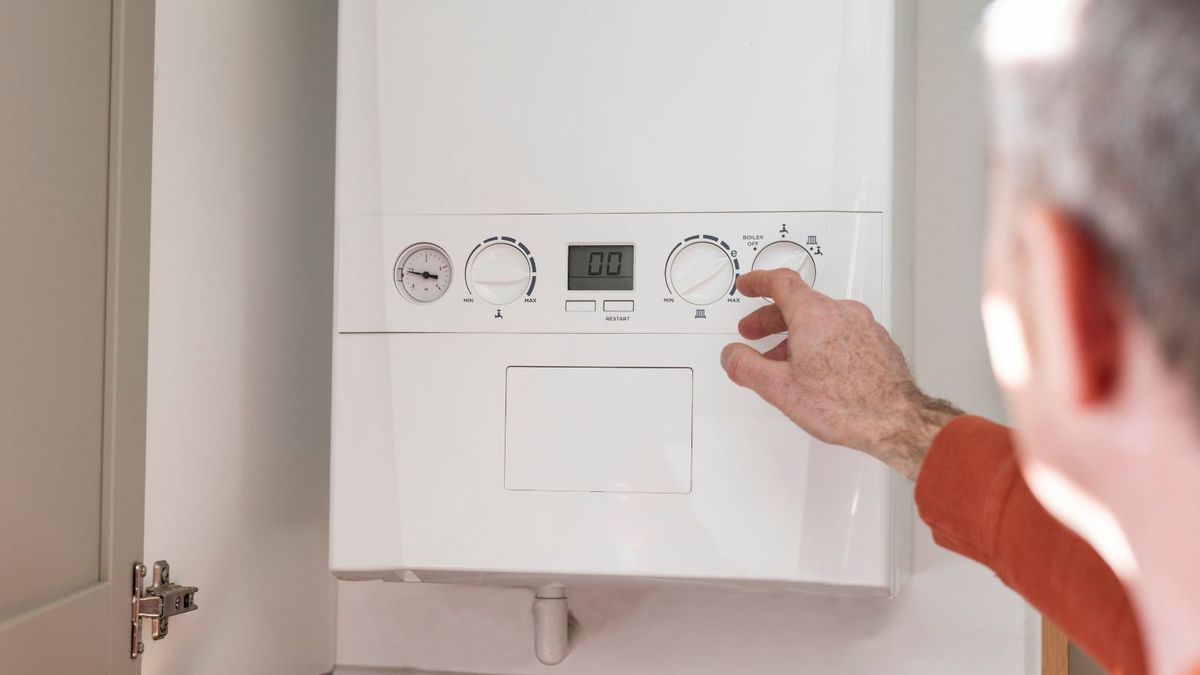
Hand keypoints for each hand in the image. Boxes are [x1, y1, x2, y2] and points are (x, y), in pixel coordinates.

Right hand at [720, 269, 960, 479]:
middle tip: (755, 331)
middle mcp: (841, 313)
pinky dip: (821, 341)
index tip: (749, 285)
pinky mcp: (877, 342)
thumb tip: (732, 356)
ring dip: (796, 333)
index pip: (781, 283)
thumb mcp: (781, 389)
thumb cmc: (847, 404)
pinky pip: (841, 332)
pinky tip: (816, 367)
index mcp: (814, 315)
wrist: (895, 420)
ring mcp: (863, 326)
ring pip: (821, 319)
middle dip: (771, 316)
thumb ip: (747, 368)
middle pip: (799, 302)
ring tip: (783, 359)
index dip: (759, 281)